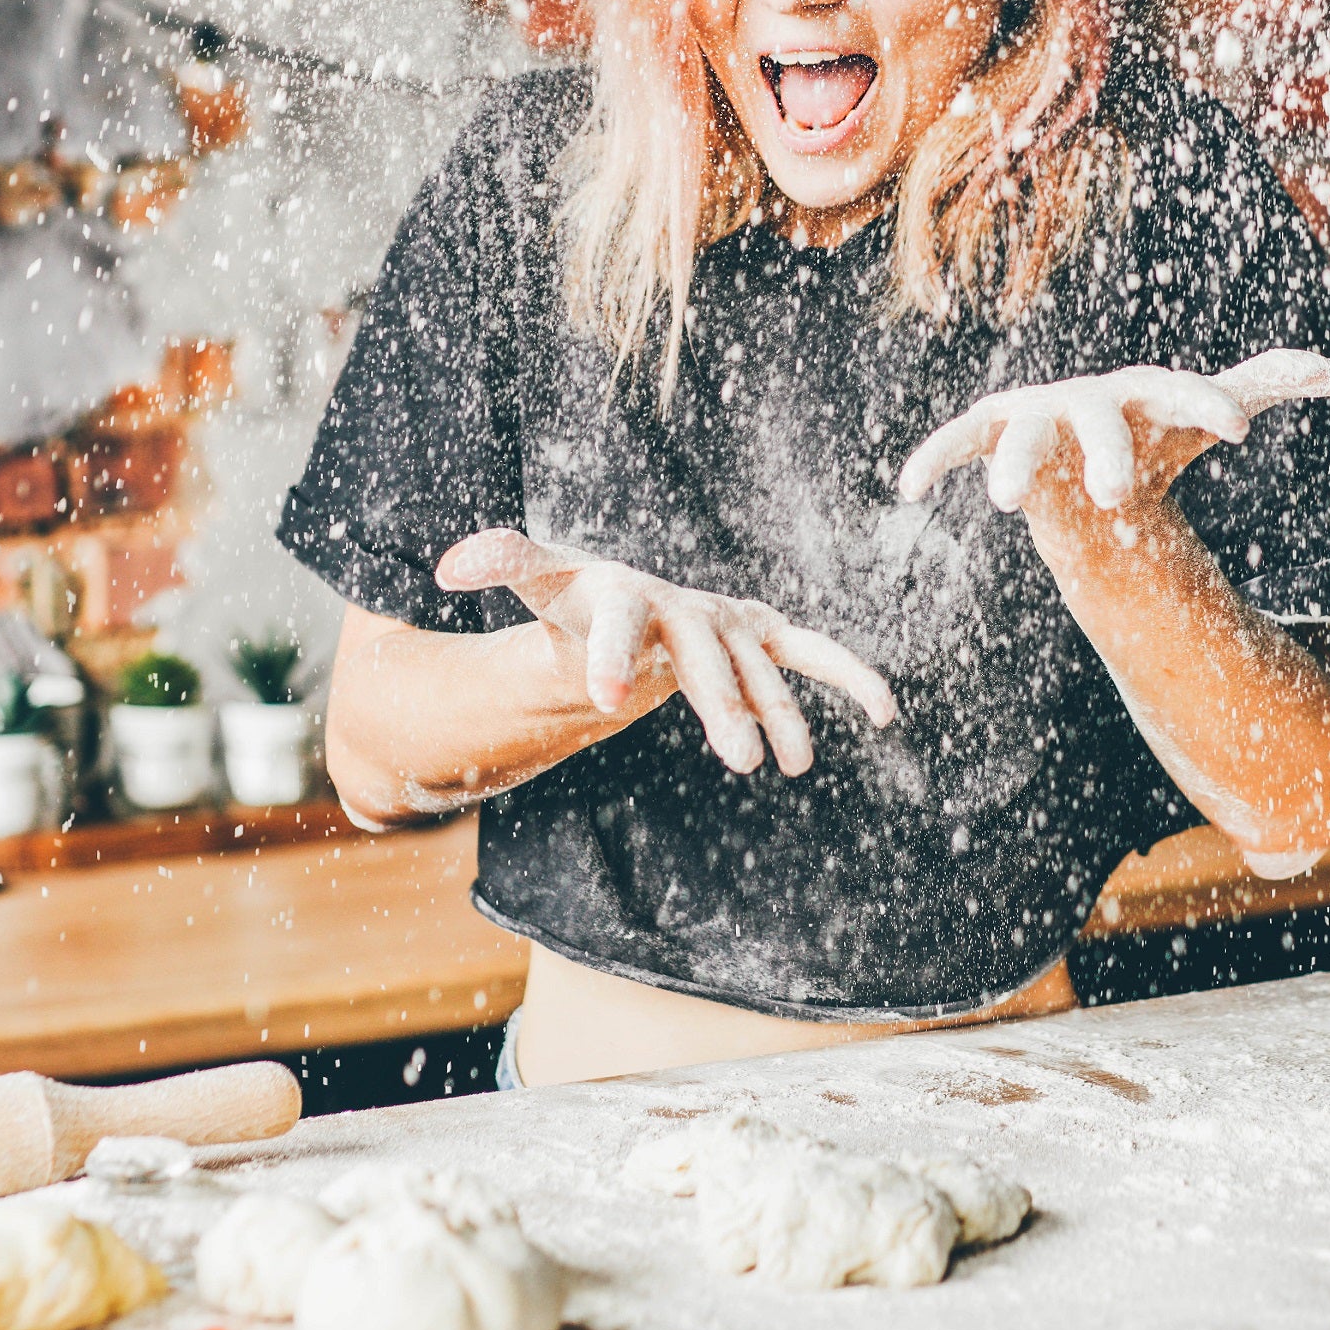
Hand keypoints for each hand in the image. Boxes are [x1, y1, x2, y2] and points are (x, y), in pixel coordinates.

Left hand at [433, 528, 896, 775]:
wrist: (626, 602)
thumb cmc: (575, 602)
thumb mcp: (537, 587)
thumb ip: (501, 565)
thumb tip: (445, 563)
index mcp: (620, 593)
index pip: (617, 622)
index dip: (611, 655)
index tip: (604, 695)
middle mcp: (681, 603)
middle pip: (699, 657)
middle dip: (720, 703)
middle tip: (735, 759)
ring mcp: (726, 620)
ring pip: (755, 669)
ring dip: (777, 714)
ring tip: (790, 767)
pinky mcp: (761, 636)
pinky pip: (809, 655)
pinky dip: (847, 676)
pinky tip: (885, 711)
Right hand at [897, 348, 1329, 517]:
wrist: (1085, 459)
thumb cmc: (1152, 433)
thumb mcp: (1202, 412)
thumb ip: (1261, 387)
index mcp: (1145, 392)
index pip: (1179, 394)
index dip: (1205, 407)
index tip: (1238, 430)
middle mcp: (1088, 398)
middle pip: (1100, 421)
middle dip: (1106, 451)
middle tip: (1116, 495)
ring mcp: (1036, 416)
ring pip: (1023, 438)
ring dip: (1015, 465)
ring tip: (1008, 504)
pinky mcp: (993, 437)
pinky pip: (959, 445)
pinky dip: (934, 460)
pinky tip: (908, 488)